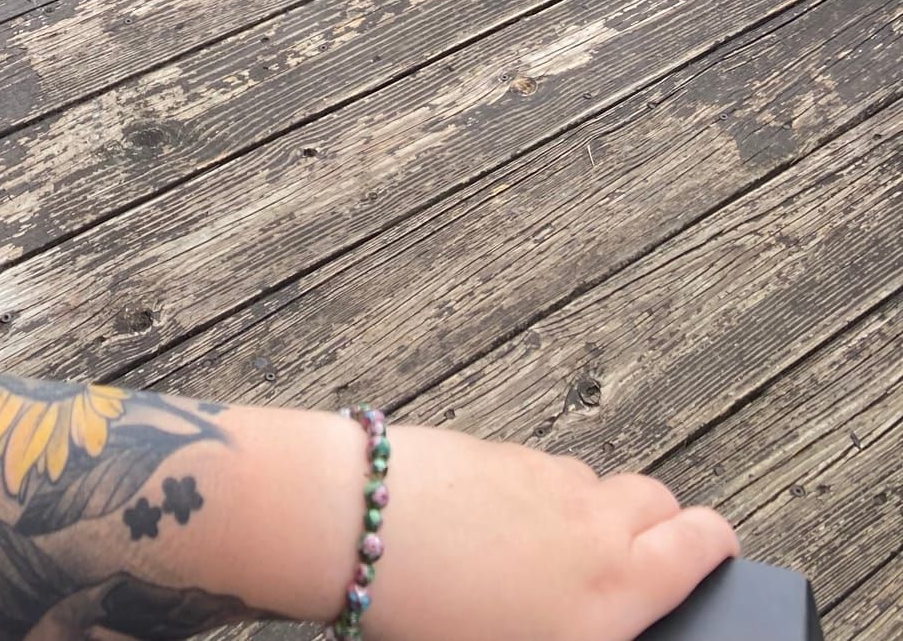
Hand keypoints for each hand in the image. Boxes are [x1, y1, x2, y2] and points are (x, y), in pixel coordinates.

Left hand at [369, 423, 736, 640]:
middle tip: (636, 561)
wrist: (355, 529)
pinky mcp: (494, 450)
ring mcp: (542, 477)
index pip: (703, 541)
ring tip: (552, 556)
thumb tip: (593, 621)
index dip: (717, 546)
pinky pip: (539, 469)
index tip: (715, 555)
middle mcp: (592, 524)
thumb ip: (580, 628)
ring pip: (596, 483)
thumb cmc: (435, 619)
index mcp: (616, 589)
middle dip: (659, 528)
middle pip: (657, 501)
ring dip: (592, 511)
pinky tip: (497, 532)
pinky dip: (536, 494)